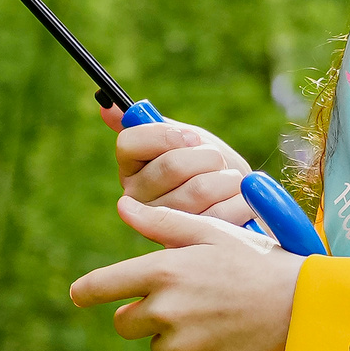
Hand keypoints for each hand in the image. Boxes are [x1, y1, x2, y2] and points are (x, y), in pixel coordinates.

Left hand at [69, 196, 300, 350]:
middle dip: (142, 314)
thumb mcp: (210, 232)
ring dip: (175, 337)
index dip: (87, 291)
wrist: (302, 306)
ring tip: (214, 317)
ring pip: (158, 348)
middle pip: (125, 323)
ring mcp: (182, 348)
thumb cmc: (255, 260)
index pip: (103, 286)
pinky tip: (225, 340)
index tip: (78, 295)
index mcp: (162, 272)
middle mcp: (165, 311)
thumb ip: (160, 222)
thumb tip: (122, 206)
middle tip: (182, 301)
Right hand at [98, 103, 256, 227]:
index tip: (190, 138)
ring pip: (200, 188)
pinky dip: (237, 198)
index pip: (129, 143)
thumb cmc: (209, 166)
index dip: (165, 136)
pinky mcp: (191, 243)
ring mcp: (161, 225)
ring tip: (228, 181)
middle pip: (172, 165)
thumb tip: (108, 106)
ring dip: (226, 178)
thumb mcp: (184, 140)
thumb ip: (154, 124)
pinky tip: (236, 200)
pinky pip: (221, 211)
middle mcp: (136, 198)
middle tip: (215, 161)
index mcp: (130, 168)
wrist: (241, 203)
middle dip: (207, 156)